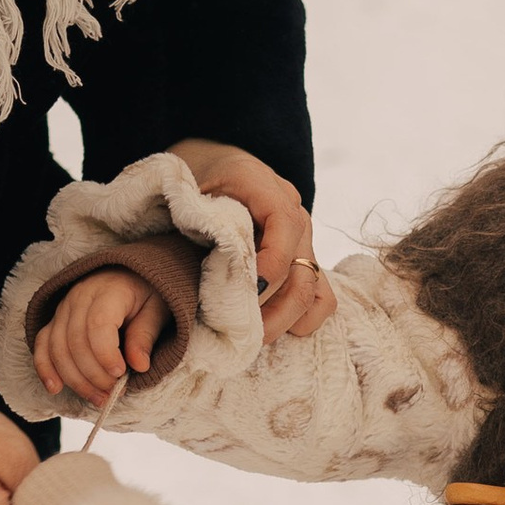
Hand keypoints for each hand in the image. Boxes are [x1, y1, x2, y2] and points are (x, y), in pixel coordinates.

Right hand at [34, 268, 170, 405]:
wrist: (129, 274)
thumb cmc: (146, 293)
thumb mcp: (157, 309)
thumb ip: (146, 335)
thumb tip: (139, 366)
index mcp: (108, 291)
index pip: (97, 325)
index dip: (105, 354)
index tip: (121, 373)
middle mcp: (79, 297)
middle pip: (75, 342)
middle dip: (94, 374)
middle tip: (115, 392)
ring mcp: (63, 309)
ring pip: (57, 348)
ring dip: (75, 380)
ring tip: (99, 398)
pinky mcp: (55, 320)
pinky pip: (42, 345)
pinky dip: (45, 368)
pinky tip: (55, 388)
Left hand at [167, 138, 332, 342]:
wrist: (212, 167)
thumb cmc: (193, 179)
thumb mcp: (186, 189)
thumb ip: (197, 217)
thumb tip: (206, 263)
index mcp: (264, 186)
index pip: (285, 223)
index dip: (271, 260)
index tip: (246, 290)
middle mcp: (294, 213)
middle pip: (301, 269)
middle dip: (273, 309)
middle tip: (239, 332)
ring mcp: (303, 240)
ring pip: (313, 291)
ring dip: (284, 320)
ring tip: (250, 337)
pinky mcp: (303, 261)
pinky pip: (319, 298)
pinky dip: (299, 319)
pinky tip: (268, 327)